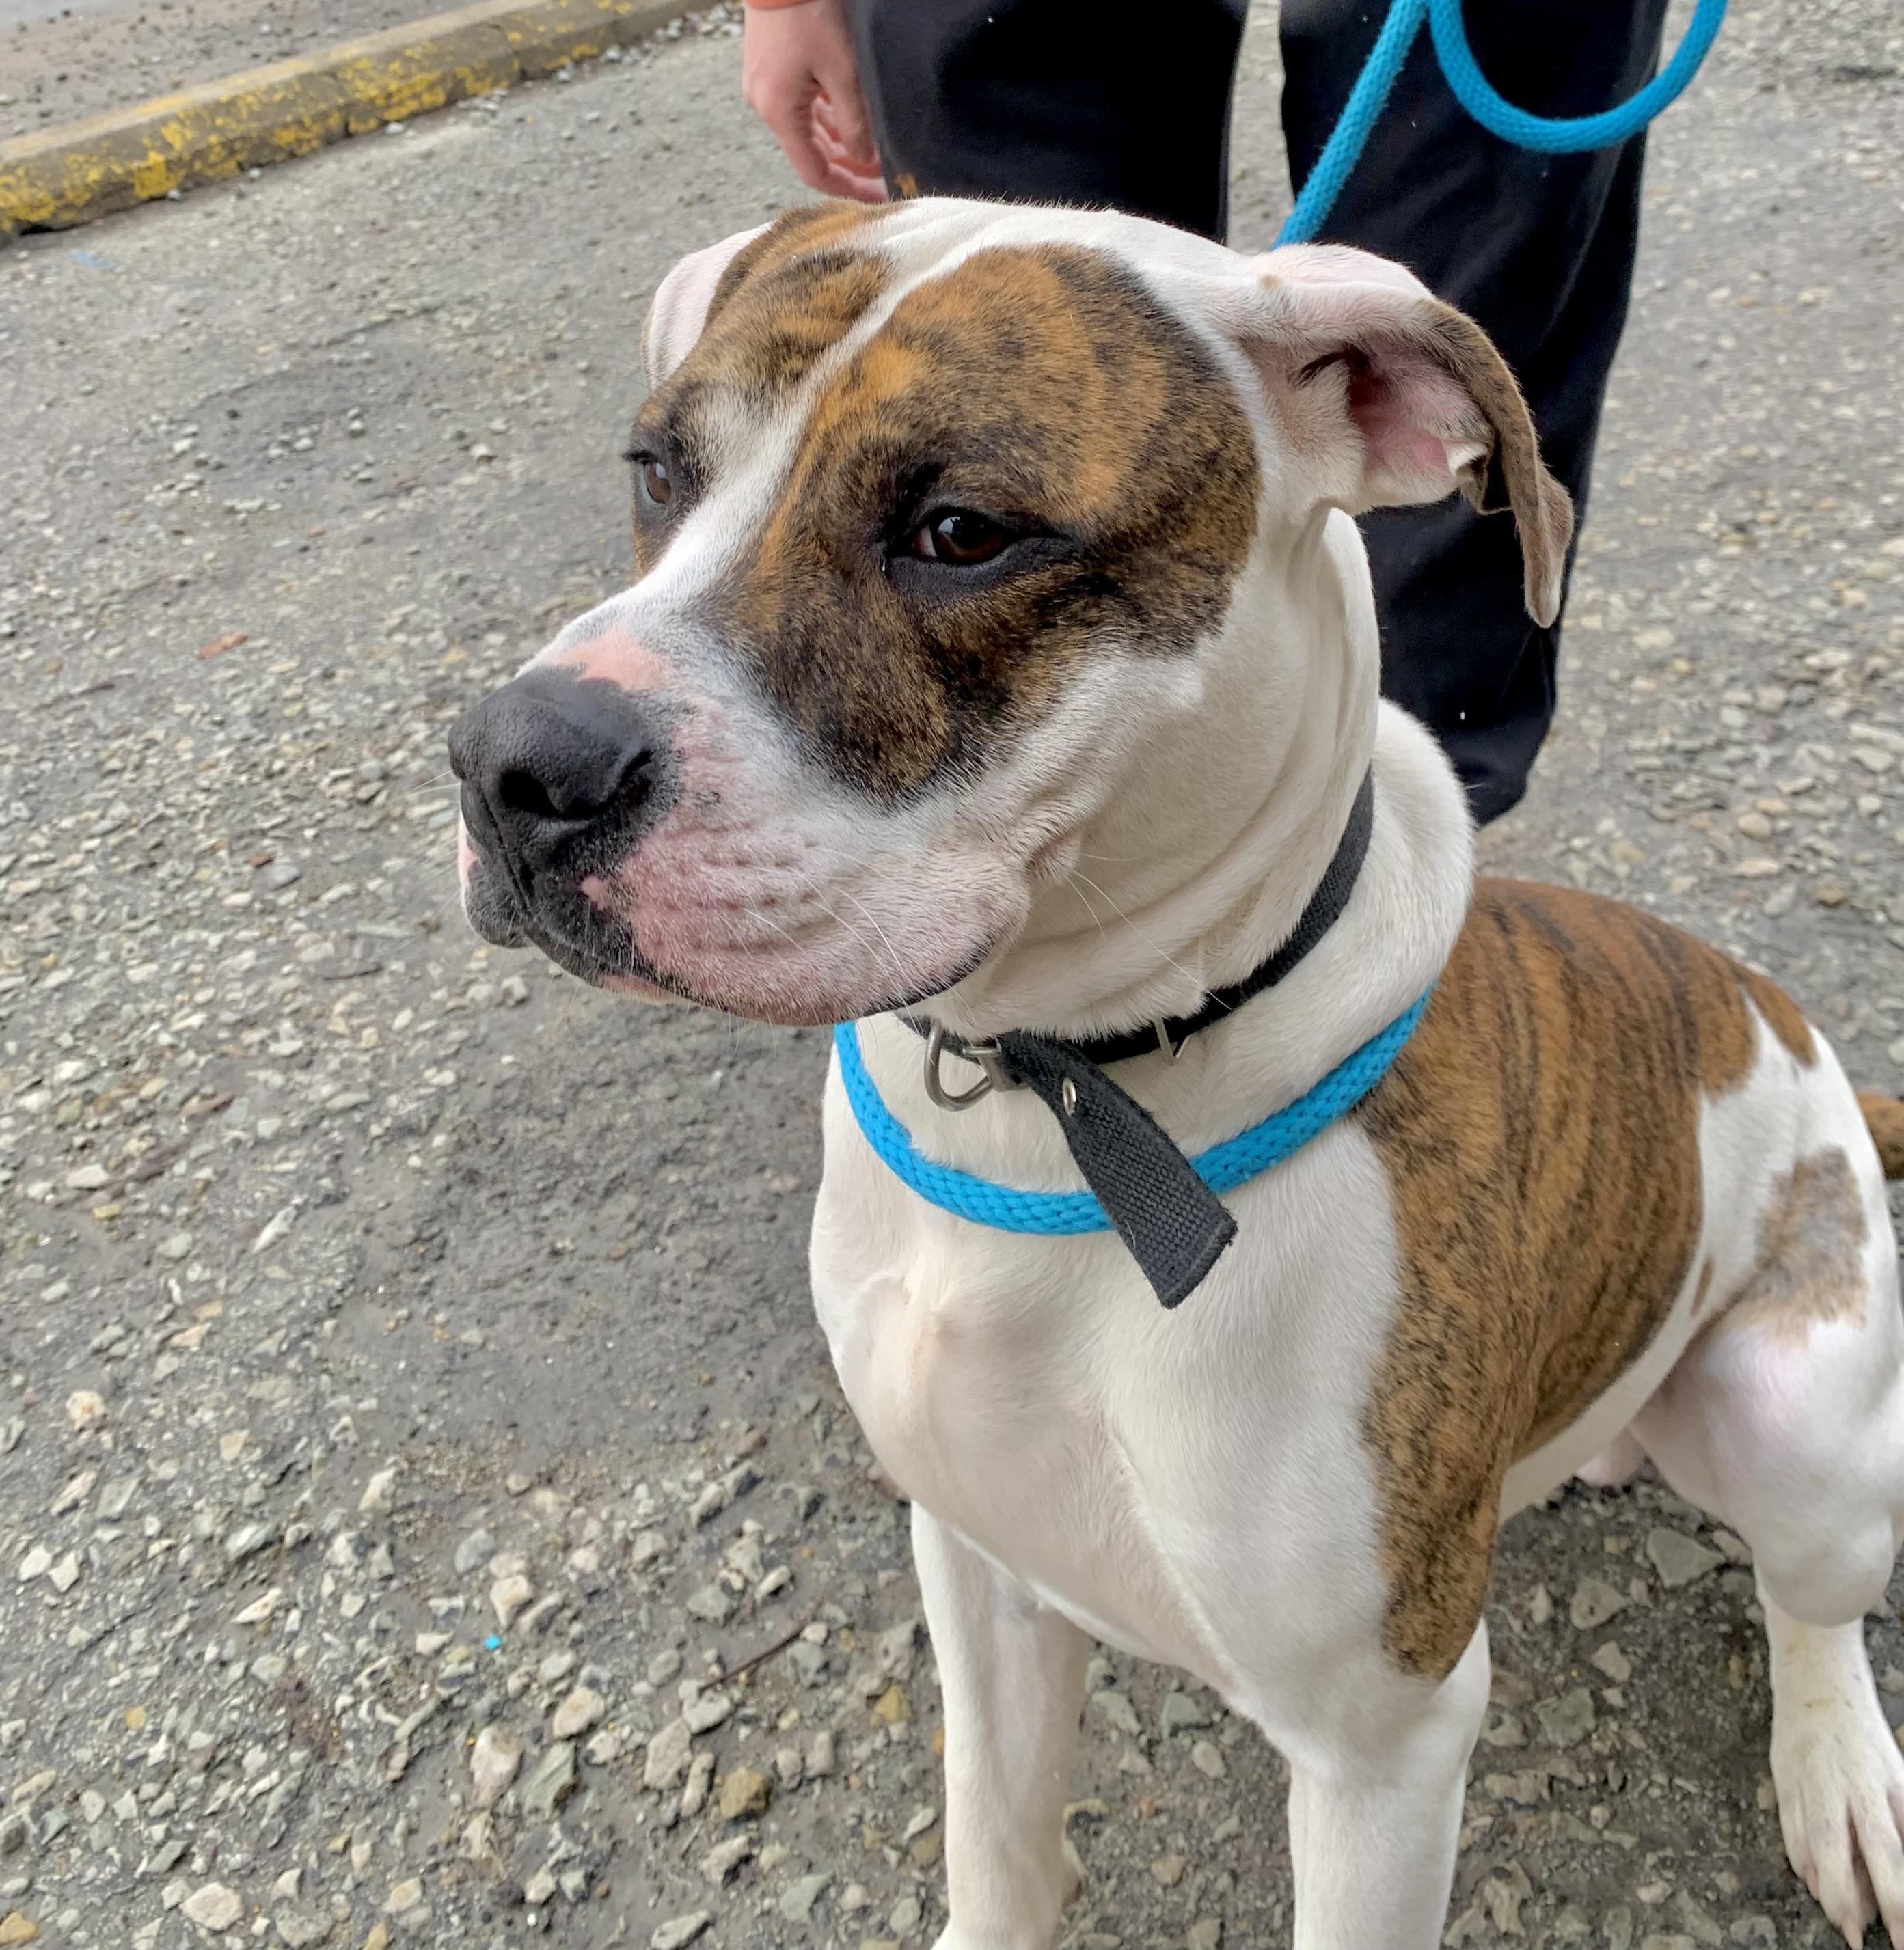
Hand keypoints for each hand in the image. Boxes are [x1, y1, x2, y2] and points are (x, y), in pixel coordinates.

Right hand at [742, 0, 886, 202]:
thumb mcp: (843, 69)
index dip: (848, 189)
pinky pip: (803, 105)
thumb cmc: (810, 9)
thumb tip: (866, 159)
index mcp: (779, 112)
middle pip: (811, 153)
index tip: (878, 196)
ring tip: (874, 147)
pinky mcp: (772, 67)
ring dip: (840, 142)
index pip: (814, 172)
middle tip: (883, 174)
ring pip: (809, 129)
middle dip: (848, 167)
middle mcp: (766, 105)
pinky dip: (828, 117)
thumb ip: (856, 121)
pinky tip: (852, 118)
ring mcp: (766, 85)